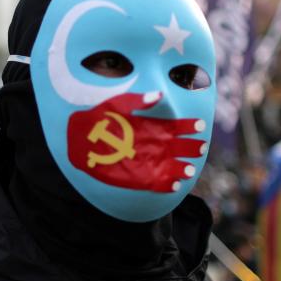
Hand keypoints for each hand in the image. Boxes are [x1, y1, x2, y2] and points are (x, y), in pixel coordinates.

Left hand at [67, 92, 207, 192]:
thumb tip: (158, 95)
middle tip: (199, 147)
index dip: (192, 127)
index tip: (199, 126)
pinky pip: (162, 184)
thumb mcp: (118, 104)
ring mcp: (152, 162)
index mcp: (157, 127)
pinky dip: (170, 185)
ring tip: (187, 168)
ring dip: (186, 169)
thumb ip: (138, 101)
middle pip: (185, 148)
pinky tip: (174, 184)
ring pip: (178, 167)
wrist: (82, 139)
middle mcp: (159, 145)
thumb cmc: (101, 118)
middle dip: (194, 148)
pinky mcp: (143, 178)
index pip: (181, 127)